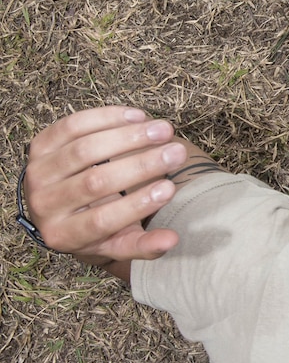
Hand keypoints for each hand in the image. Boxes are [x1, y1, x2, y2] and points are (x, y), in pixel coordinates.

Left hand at [23, 107, 188, 264]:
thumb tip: (172, 239)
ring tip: (164, 130)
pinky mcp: (38, 147)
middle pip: (95, 183)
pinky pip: (73, 126)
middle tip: (177, 153)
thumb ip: (143, 246)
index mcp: (64, 236)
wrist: (54, 208)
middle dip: (142, 165)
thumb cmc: (95, 228)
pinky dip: (108, 118)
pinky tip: (138, 117)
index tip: (170, 188)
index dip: (136, 205)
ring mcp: (37, 174)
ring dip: (129, 136)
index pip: (101, 221)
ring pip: (85, 149)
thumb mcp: (117, 243)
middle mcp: (44, 206)